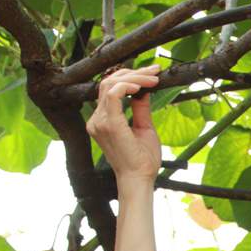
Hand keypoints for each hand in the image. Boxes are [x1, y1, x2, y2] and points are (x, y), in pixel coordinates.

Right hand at [86, 64, 162, 183]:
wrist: (140, 178)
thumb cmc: (143, 159)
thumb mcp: (144, 128)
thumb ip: (140, 109)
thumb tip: (143, 91)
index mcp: (103, 120)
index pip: (109, 89)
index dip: (129, 77)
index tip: (151, 74)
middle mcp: (97, 119)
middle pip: (108, 82)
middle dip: (133, 73)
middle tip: (154, 71)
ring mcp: (99, 121)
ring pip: (110, 84)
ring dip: (134, 77)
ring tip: (152, 79)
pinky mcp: (108, 124)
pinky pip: (112, 94)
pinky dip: (127, 86)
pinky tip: (141, 87)